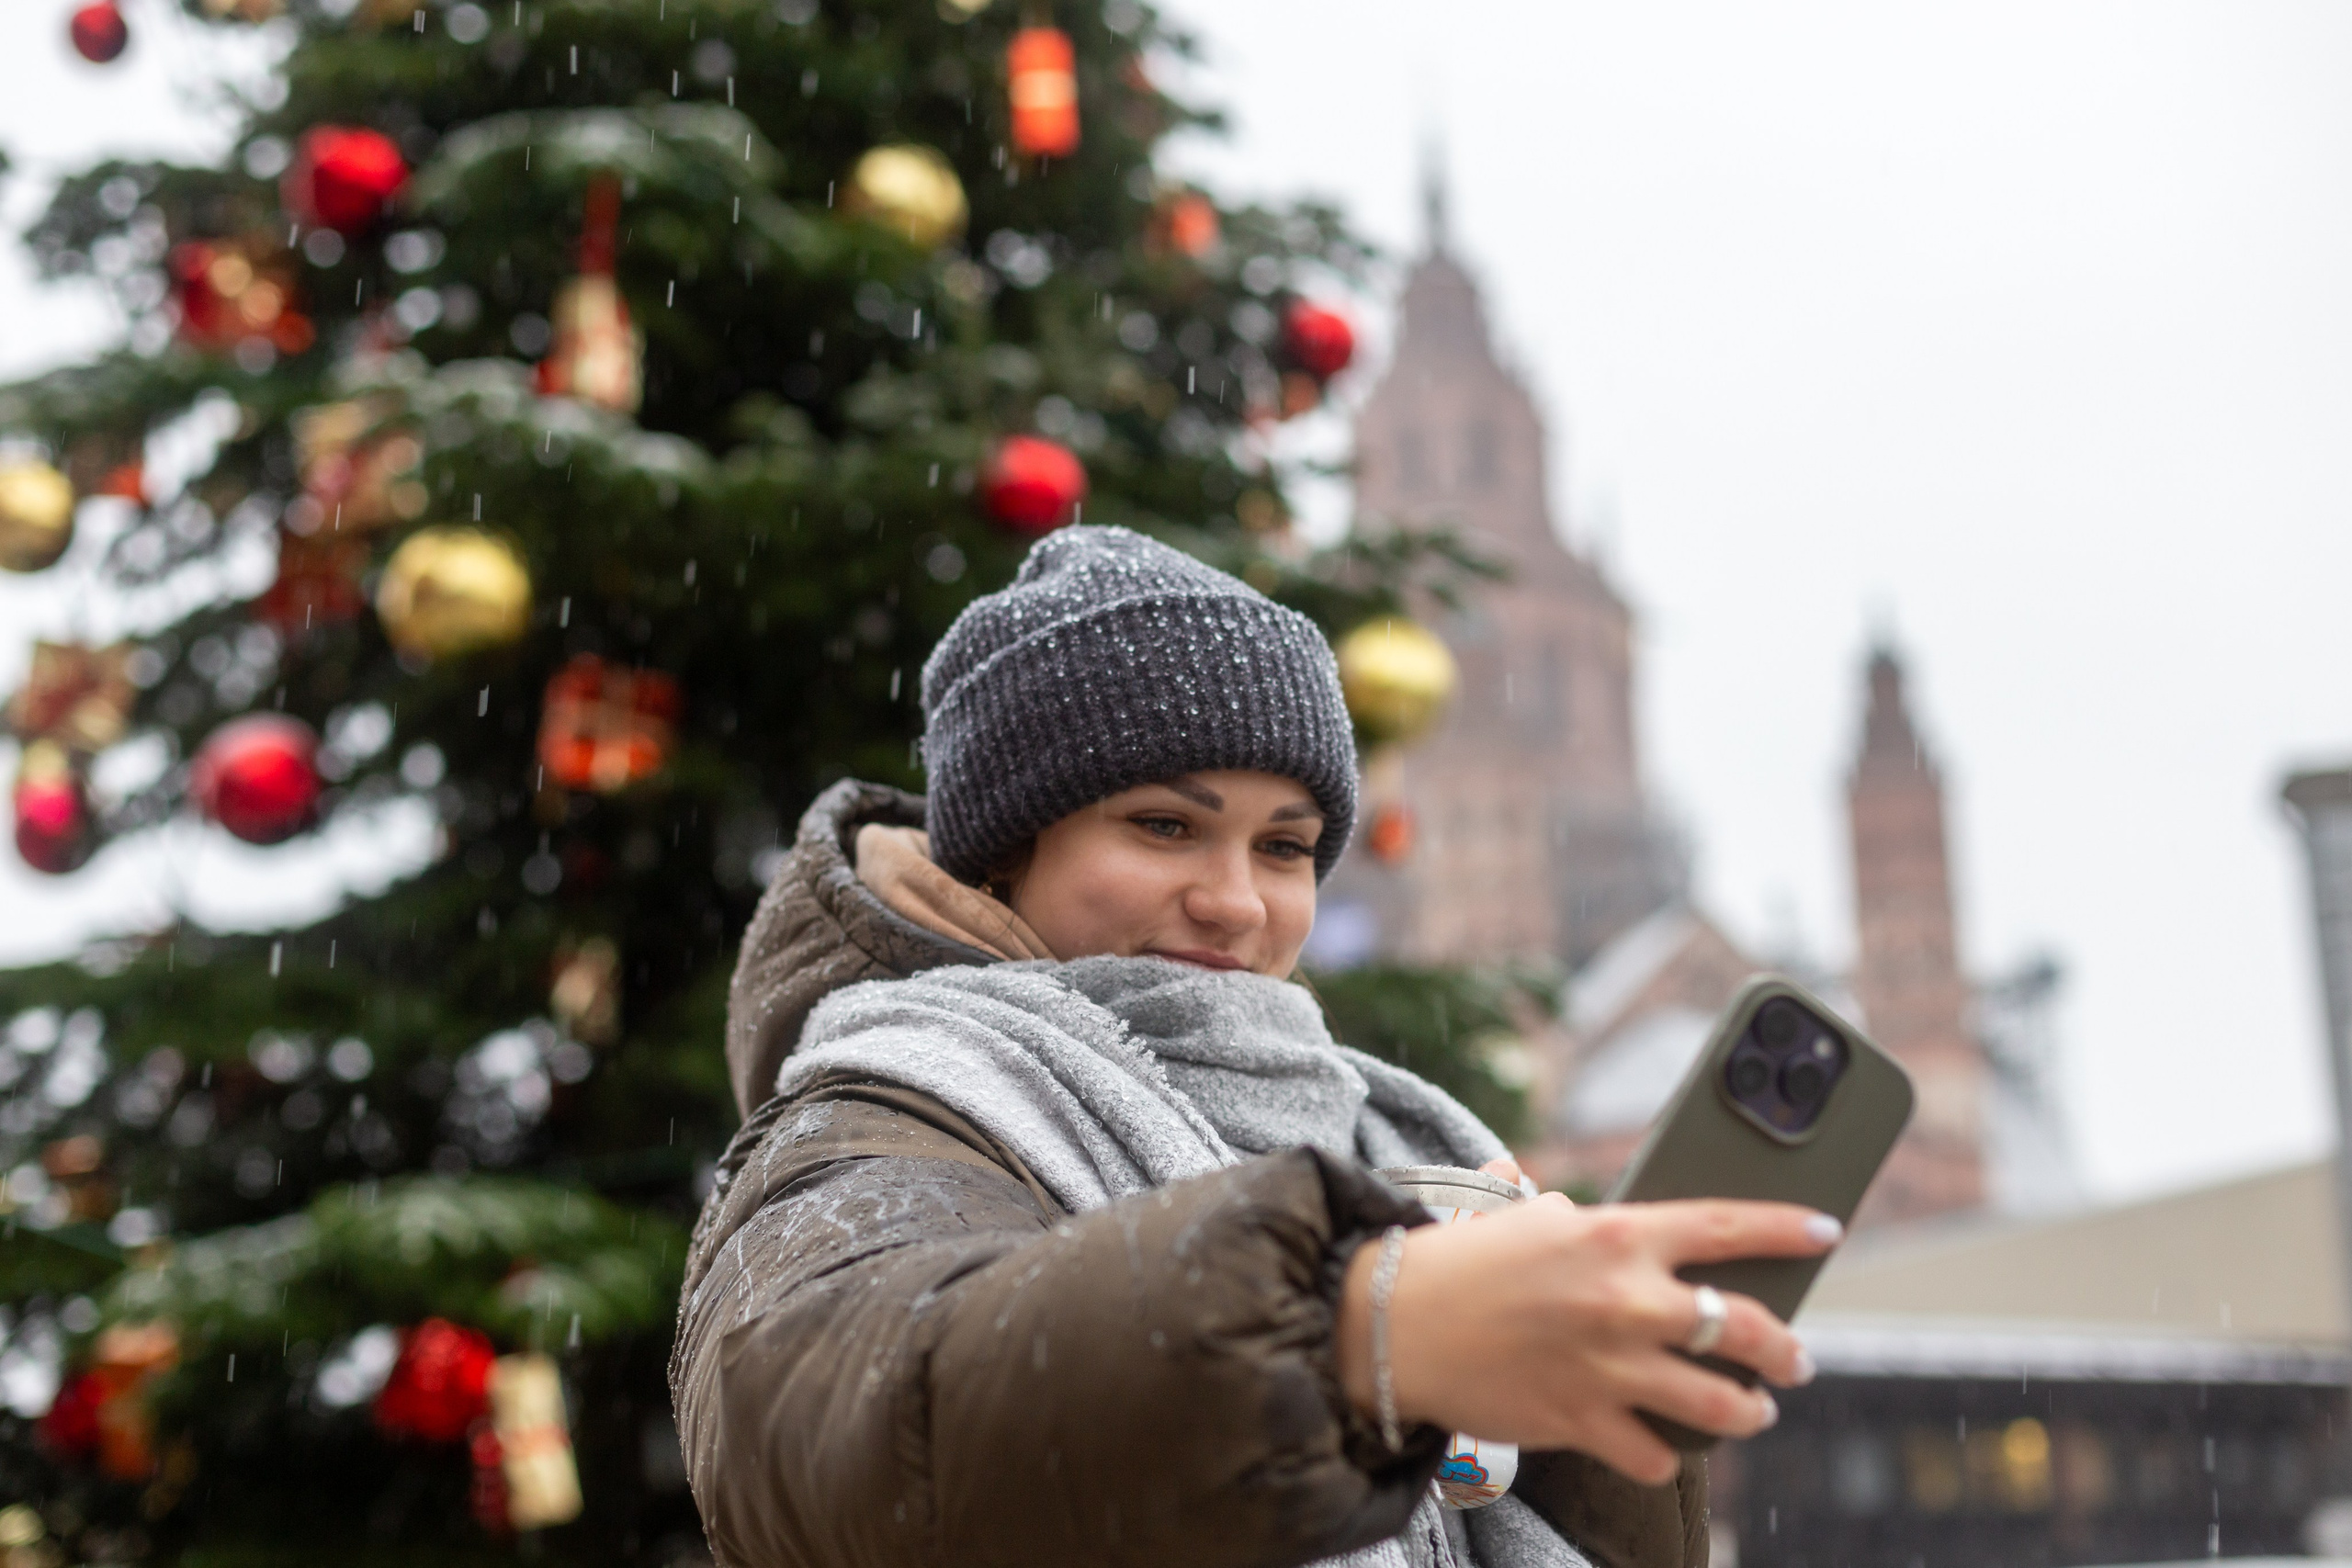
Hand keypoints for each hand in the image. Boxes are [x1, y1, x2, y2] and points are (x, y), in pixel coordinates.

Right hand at [1335, 1196, 1837, 1484]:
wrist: (1391, 1323)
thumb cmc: (1457, 1262)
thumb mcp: (1524, 1215)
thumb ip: (1572, 1215)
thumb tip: (1576, 1206)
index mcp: (1617, 1234)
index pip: (1730, 1227)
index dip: (1788, 1230)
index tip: (1824, 1235)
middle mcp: (1626, 1299)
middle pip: (1745, 1329)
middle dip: (1785, 1349)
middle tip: (1794, 1358)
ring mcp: (1609, 1366)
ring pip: (1719, 1404)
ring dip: (1748, 1411)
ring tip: (1752, 1410)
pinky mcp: (1582, 1420)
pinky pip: (1655, 1454)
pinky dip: (1666, 1454)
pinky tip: (1669, 1447)